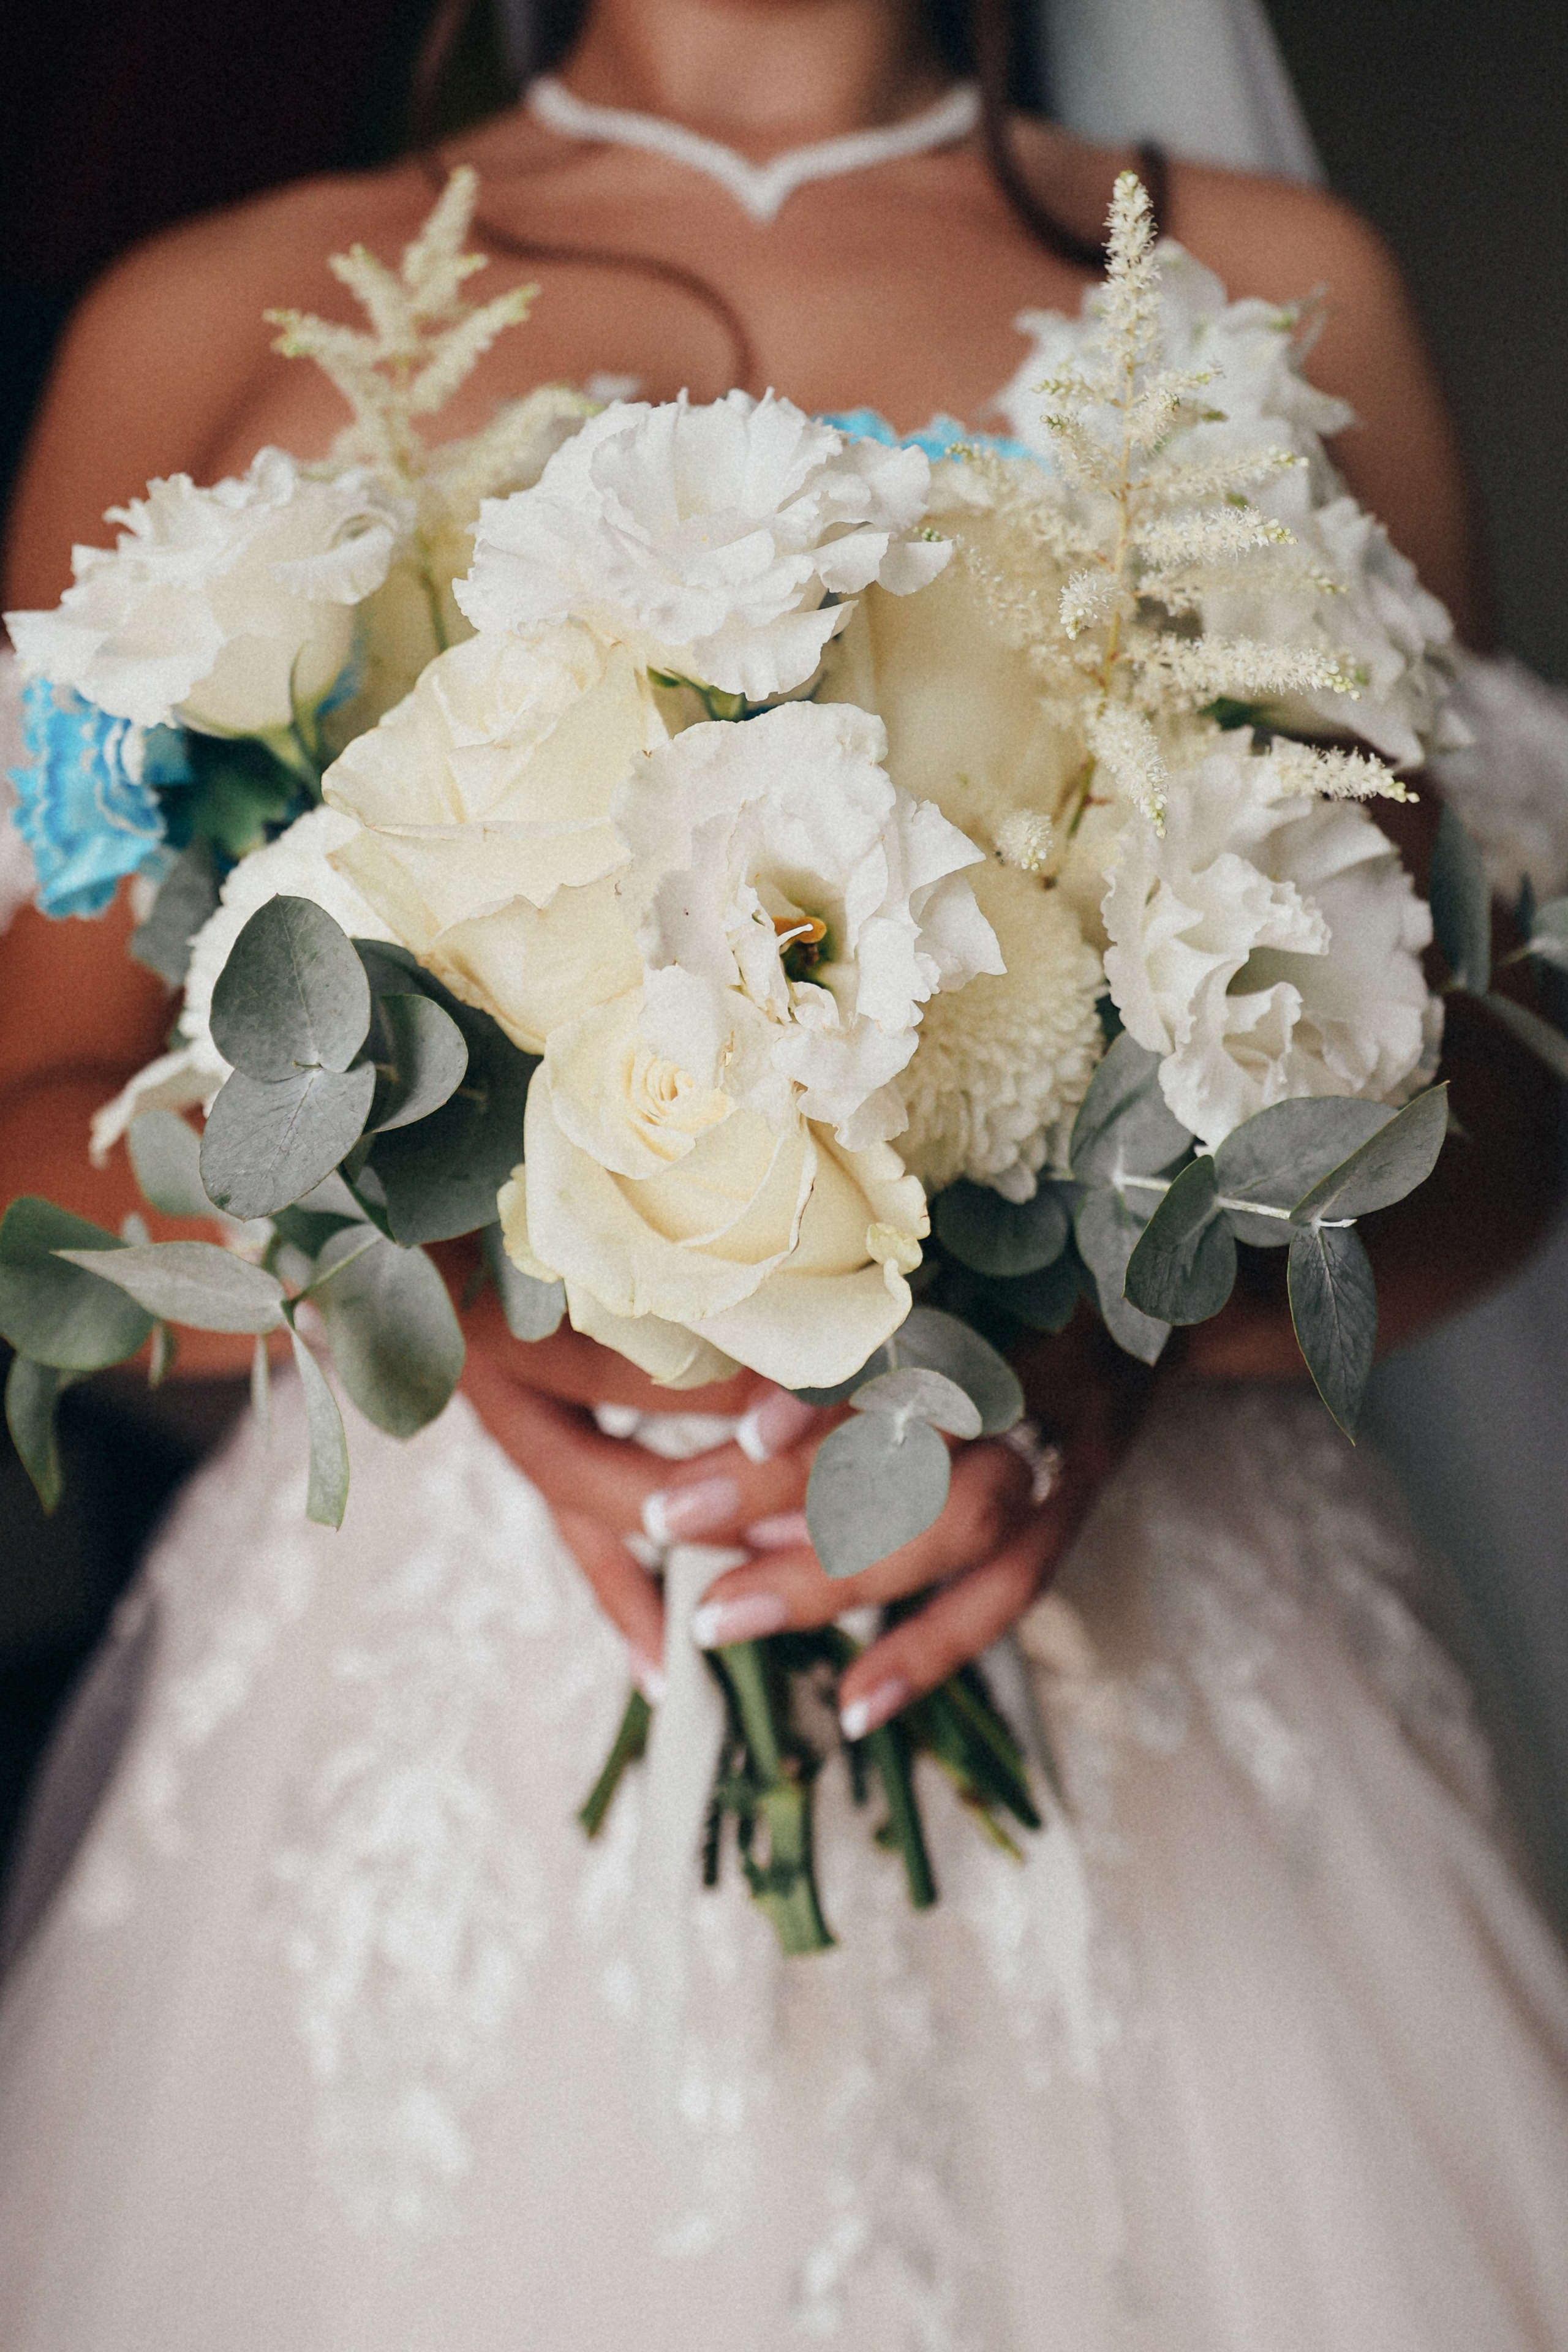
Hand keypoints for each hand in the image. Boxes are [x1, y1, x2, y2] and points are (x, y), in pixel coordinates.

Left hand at [460, 1285, 1153, 1733]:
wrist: (1164, 1289)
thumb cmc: (1023, 1259)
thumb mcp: (950, 1251)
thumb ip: (852, 1308)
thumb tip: (714, 1368)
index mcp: (1002, 1287)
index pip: (907, 1347)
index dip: (834, 1391)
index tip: (744, 1425)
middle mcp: (1041, 1368)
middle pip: (918, 1447)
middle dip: (788, 1490)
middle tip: (672, 1517)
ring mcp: (1069, 1446)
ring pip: (957, 1527)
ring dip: (832, 1578)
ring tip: (718, 1614)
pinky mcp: (1078, 1507)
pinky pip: (1007, 1593)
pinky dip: (927, 1653)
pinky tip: (853, 1707)